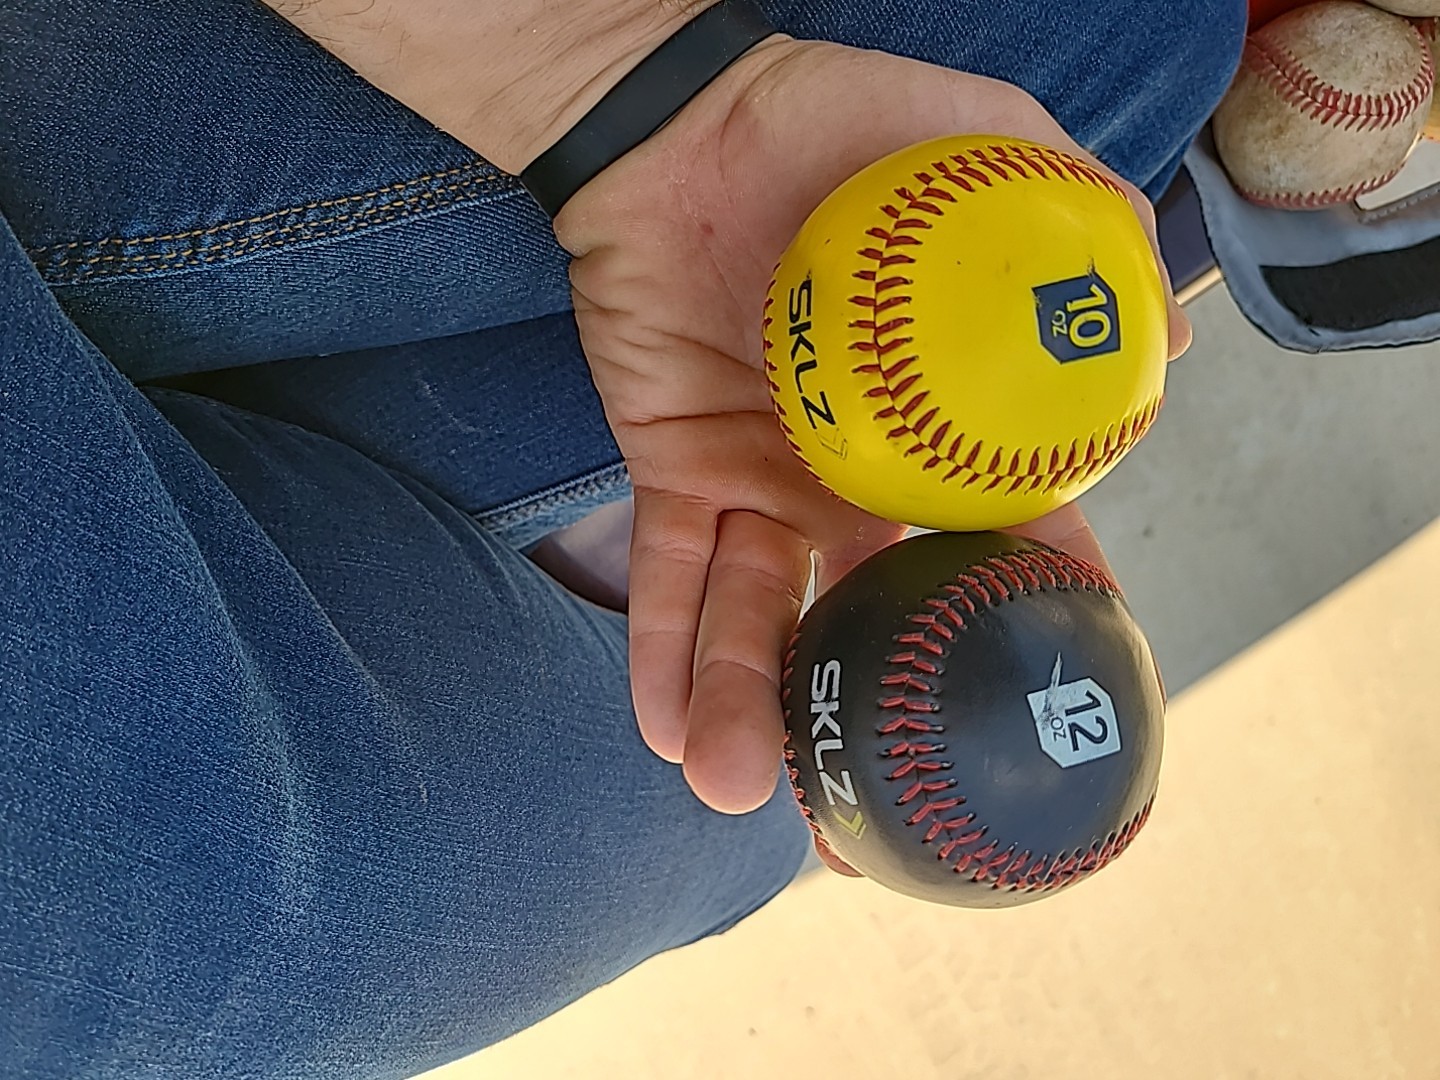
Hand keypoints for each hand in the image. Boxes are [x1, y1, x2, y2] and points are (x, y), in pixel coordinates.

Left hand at [554, 39, 1189, 841]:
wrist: (681, 124)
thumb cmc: (837, 129)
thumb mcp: (985, 147)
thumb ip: (1076, 220)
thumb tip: (1170, 329)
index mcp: (937, 425)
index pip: (1000, 535)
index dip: (1026, 611)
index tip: (1044, 697)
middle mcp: (855, 474)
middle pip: (874, 610)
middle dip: (876, 706)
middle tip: (871, 810)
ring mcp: (762, 479)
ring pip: (763, 608)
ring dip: (750, 702)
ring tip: (740, 790)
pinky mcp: (675, 466)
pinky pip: (668, 567)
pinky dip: (661, 645)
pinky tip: (664, 731)